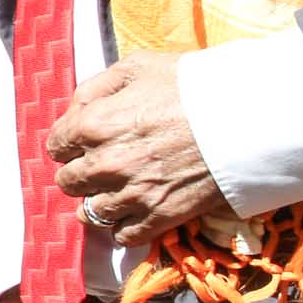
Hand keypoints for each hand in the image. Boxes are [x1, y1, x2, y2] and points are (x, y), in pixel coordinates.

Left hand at [48, 53, 229, 246]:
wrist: (247, 118)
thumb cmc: (193, 86)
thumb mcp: (138, 67)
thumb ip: (96, 87)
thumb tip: (74, 110)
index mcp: (93, 125)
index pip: (55, 146)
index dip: (69, 143)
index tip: (83, 142)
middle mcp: (104, 164)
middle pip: (68, 181)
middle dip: (81, 172)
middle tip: (102, 164)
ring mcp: (131, 194)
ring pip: (90, 212)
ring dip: (99, 202)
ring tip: (116, 190)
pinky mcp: (158, 217)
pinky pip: (122, 235)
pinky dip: (124, 226)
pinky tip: (134, 212)